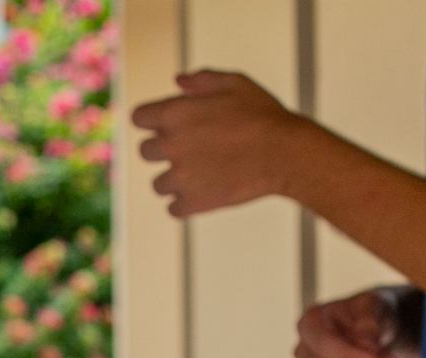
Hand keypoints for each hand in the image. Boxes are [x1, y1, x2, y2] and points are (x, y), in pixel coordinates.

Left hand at [133, 70, 309, 216]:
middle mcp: (170, 145)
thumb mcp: (236, 84)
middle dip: (165, 150)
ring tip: (206, 172)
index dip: (152, 120)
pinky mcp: (191, 202)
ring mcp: (179, 176)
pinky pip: (174, 209)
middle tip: (195, 149)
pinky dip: (187, 203)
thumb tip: (177, 80)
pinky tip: (208, 192)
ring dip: (176, 180)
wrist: (287, 154)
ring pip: (159, 184)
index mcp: (174, 114)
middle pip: (145, 152)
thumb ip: (202, 79)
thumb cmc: (264, 115)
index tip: (169, 125)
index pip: (139, 117)